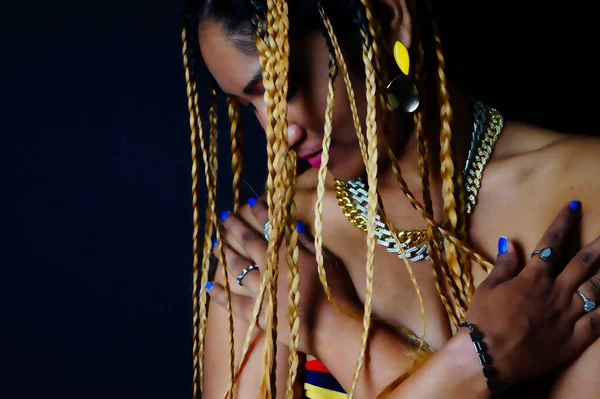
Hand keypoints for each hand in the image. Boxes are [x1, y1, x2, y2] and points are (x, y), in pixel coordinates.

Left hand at [207, 198, 358, 354]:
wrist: (331, 328)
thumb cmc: (334, 292)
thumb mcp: (324, 260)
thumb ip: (305, 242)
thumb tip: (290, 222)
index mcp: (286, 252)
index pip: (270, 226)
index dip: (260, 212)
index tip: (250, 201)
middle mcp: (269, 267)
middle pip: (248, 242)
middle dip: (235, 227)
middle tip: (223, 216)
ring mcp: (261, 291)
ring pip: (238, 268)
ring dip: (225, 254)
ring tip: (215, 245)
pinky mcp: (258, 314)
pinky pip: (234, 303)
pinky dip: (220, 295)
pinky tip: (209, 286)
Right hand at [465, 200, 599, 387]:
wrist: (488, 356)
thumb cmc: (483, 320)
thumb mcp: (487, 288)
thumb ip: (503, 265)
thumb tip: (510, 242)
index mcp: (533, 278)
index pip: (551, 243)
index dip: (563, 223)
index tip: (573, 207)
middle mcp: (555, 292)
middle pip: (583, 263)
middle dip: (599, 245)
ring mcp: (567, 316)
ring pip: (596, 290)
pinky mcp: (573, 339)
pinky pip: (597, 322)